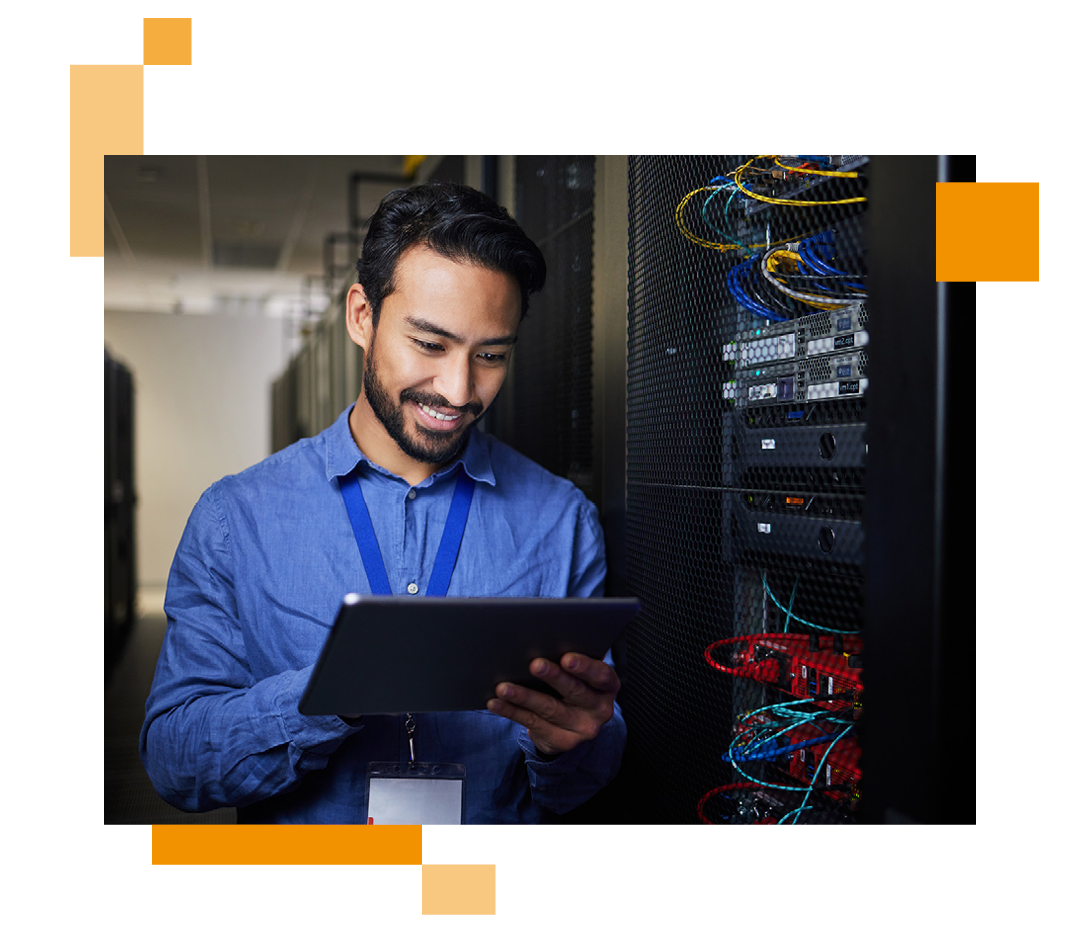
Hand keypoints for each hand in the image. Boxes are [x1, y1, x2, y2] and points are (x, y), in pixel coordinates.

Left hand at [486, 652, 620, 755]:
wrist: (573, 725)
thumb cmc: (574, 686)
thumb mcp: (581, 674)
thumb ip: (573, 659)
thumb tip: (548, 640)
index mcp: (607, 686)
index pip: (601, 675)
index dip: (585, 667)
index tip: (566, 657)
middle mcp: (600, 709)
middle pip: (575, 692)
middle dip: (553, 677)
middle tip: (534, 664)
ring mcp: (582, 728)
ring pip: (550, 709)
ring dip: (524, 696)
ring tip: (503, 686)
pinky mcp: (562, 741)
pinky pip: (534, 724)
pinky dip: (512, 711)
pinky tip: (497, 702)